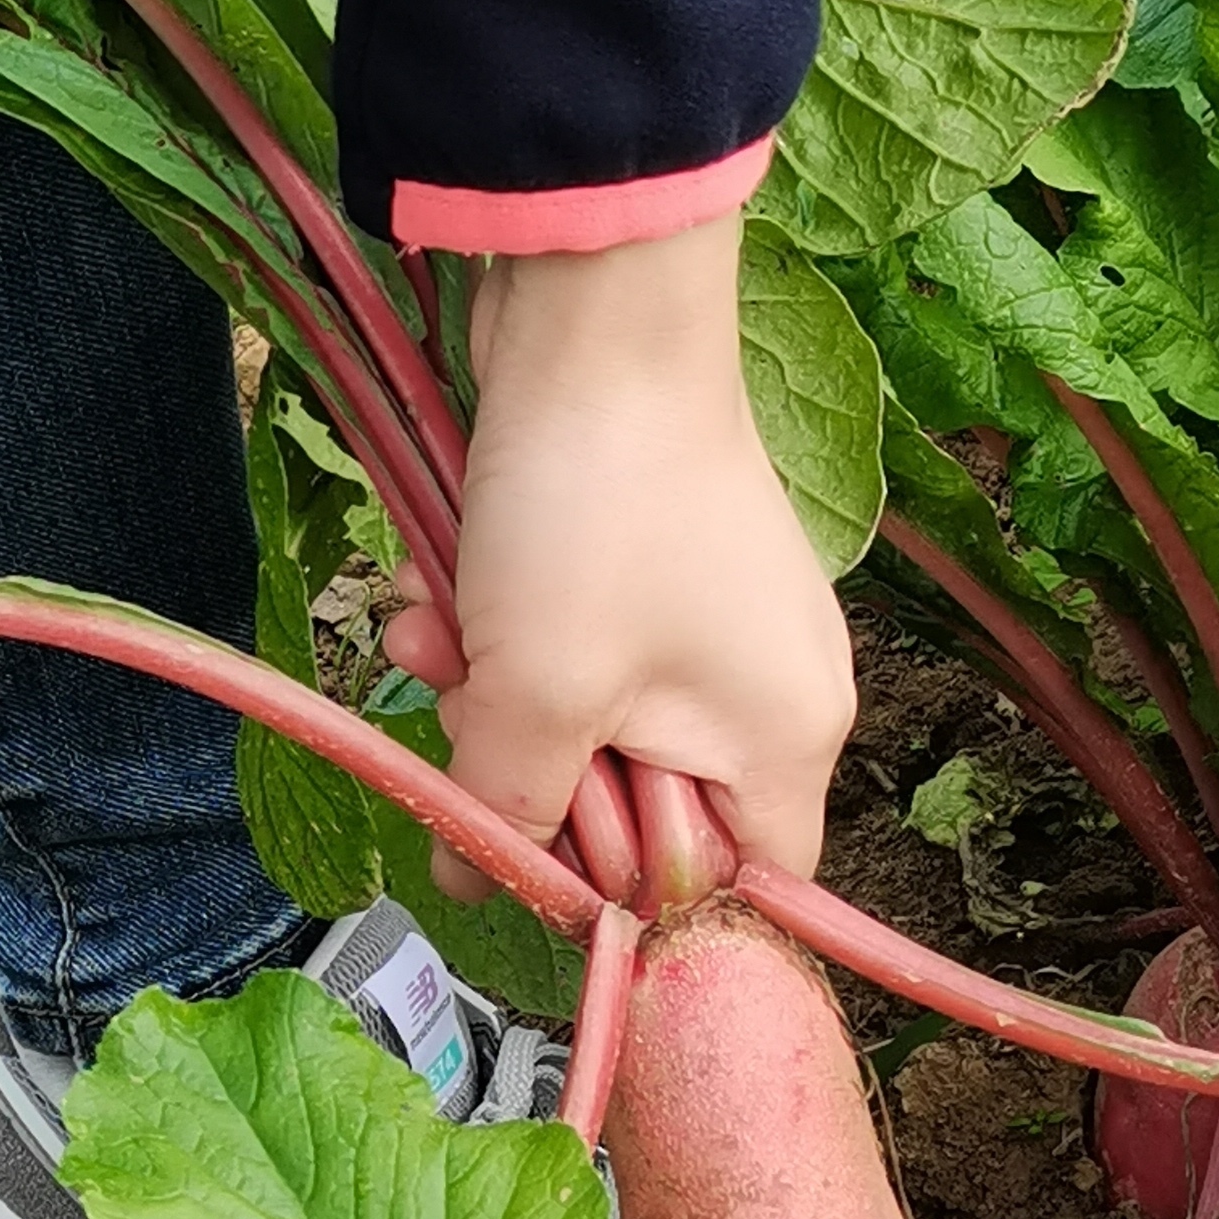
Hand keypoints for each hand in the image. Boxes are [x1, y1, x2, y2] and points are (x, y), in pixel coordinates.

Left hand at [381, 214, 852, 890]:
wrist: (594, 315)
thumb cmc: (593, 512)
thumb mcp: (535, 695)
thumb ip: (506, 810)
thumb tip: (479, 880)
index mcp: (785, 740)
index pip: (741, 888)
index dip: (639, 903)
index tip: (541, 877)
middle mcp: (770, 688)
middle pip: (639, 807)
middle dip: (525, 767)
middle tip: (466, 712)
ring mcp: (711, 621)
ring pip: (580, 719)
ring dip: (487, 687)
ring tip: (433, 631)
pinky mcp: (651, 563)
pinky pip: (567, 641)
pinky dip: (497, 625)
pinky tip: (440, 587)